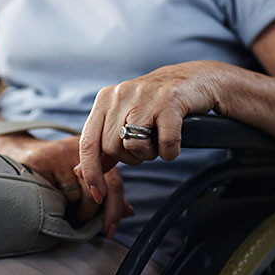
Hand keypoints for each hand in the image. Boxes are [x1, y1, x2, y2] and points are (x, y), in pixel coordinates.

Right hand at [0, 134, 132, 237]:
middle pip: (103, 187)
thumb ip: (105, 194)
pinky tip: (49, 198)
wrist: (17, 154)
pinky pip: (60, 192)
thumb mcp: (82, 183)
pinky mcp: (45, 157)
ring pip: (81, 194)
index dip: (116, 208)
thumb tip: (129, 212)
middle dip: (96, 214)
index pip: (115, 182)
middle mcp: (86, 148)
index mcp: (98, 153)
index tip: (111, 230)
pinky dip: (57, 203)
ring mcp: (65, 151)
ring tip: (63, 210)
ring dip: (75, 211)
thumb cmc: (53, 172)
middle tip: (85, 226)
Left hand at [78, 62, 220, 201]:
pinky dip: (170, 152)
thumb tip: (80, 171)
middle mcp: (121, 95)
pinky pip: (165, 144)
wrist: (194, 79)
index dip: (91, 172)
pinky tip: (173, 142)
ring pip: (135, 147)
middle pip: (112, 148)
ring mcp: (145, 97)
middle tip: (145, 147)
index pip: (88, 142)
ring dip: (150, 154)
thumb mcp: (125, 119)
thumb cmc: (156, 104)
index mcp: (105, 99)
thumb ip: (103, 145)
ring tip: (158, 141)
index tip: (97, 194)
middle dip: (130, 158)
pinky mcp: (170, 102)